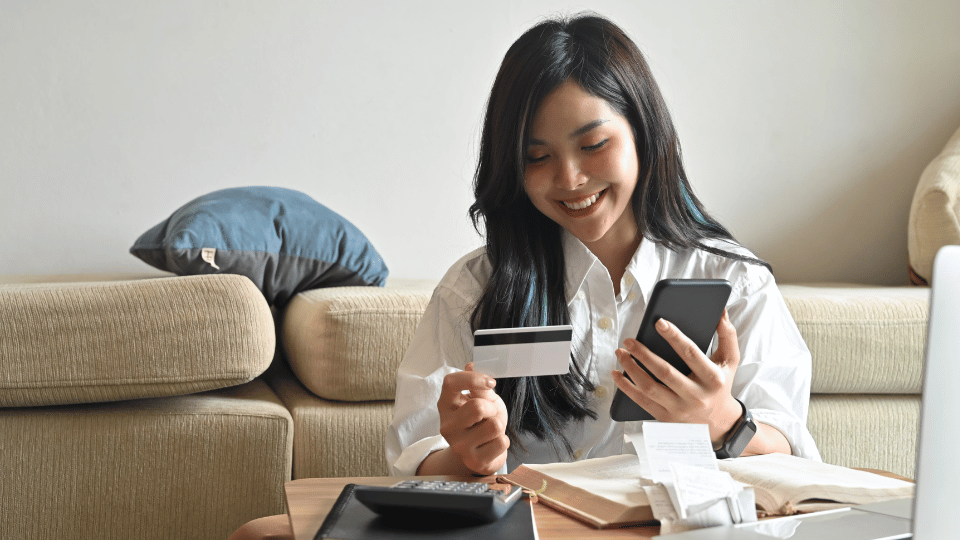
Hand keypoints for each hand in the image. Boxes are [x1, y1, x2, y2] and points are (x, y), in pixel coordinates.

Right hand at [435, 362, 509, 474]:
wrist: (481, 453)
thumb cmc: (480, 421)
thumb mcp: (479, 399)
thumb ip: (477, 386)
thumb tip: (471, 365)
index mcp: (445, 404)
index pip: (451, 382)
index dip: (473, 379)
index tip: (491, 383)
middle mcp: (447, 425)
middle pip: (478, 407)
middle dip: (492, 408)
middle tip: (489, 414)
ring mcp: (458, 445)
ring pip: (494, 425)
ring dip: (499, 425)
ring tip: (490, 430)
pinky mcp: (473, 461)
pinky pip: (501, 443)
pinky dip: (503, 441)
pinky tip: (491, 444)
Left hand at [612, 310, 742, 444]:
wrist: (719, 422)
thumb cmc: (720, 385)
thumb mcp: (730, 362)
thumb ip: (727, 335)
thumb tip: (721, 311)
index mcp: (712, 378)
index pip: (690, 353)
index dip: (674, 337)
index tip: (659, 322)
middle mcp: (696, 395)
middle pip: (665, 372)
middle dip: (644, 354)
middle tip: (629, 340)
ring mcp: (679, 409)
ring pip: (650, 387)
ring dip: (631, 369)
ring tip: (621, 353)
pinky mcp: (666, 418)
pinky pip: (642, 402)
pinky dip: (626, 388)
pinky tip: (617, 374)